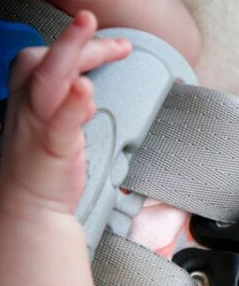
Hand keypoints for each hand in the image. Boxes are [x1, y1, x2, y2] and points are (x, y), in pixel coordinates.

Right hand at [0, 10, 130, 216]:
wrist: (28, 207)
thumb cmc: (43, 168)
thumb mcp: (57, 127)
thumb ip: (71, 105)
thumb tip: (87, 88)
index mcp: (29, 100)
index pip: (49, 60)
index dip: (77, 44)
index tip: (115, 43)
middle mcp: (28, 107)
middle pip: (47, 61)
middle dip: (78, 41)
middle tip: (109, 33)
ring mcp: (38, 125)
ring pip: (47, 79)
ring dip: (69, 52)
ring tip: (90, 31)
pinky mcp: (51, 147)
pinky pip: (59, 121)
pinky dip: (73, 103)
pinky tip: (86, 90)